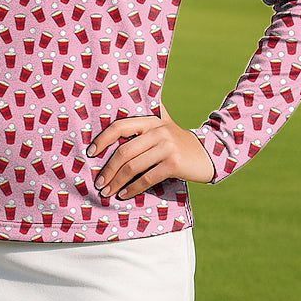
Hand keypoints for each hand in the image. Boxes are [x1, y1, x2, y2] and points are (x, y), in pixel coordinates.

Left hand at [88, 106, 215, 199]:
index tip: (90, 153)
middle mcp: (157, 131)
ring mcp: (166, 147)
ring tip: (107, 191)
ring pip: (133, 166)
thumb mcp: (164, 124)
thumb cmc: (178, 141)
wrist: (209, 154)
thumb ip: (146, 119)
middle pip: (124, 151)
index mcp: (150, 120)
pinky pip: (147, 178)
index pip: (120, 126)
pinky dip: (133, 188)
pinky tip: (124, 194)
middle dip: (108, 169)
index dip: (102, 139)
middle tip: (98, 182)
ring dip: (117, 181)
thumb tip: (121, 105)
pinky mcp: (173, 164)